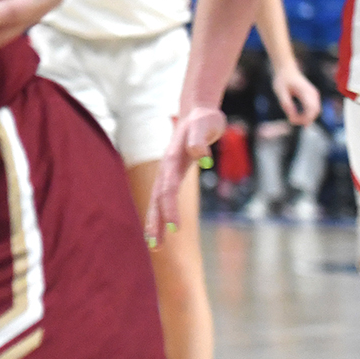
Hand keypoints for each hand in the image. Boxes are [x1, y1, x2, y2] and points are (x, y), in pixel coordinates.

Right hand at [146, 108, 226, 247]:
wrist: (197, 111)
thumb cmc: (204, 119)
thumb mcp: (205, 125)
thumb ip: (200, 138)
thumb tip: (199, 154)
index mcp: (172, 158)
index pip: (169, 188)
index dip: (170, 208)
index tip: (175, 229)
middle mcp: (166, 167)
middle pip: (158, 198)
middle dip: (157, 222)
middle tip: (157, 247)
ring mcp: (168, 171)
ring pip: (157, 200)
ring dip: (155, 221)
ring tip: (154, 245)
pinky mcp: (173, 174)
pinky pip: (164, 197)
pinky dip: (161, 213)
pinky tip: (162, 228)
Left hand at [273, 61, 321, 125]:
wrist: (287, 70)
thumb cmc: (282, 80)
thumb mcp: (280, 92)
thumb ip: (286, 104)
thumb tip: (291, 118)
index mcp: (305, 90)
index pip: (311, 108)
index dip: (304, 118)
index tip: (291, 121)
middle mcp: (313, 93)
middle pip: (315, 111)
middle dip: (305, 120)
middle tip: (291, 121)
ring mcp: (314, 95)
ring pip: (315, 111)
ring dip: (306, 118)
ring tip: (292, 118)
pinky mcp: (313, 97)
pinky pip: (313, 109)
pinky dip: (307, 114)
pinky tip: (297, 115)